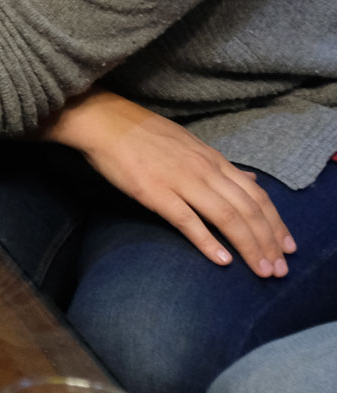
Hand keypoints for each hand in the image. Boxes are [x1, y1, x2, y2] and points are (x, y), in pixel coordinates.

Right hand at [50, 92, 293, 276]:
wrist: (103, 122)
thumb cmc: (144, 134)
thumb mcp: (191, 144)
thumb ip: (221, 165)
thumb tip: (251, 178)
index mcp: (213, 160)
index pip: (256, 195)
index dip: (276, 223)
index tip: (288, 247)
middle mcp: (204, 170)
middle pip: (248, 210)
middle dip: (268, 242)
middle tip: (279, 270)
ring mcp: (180, 181)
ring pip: (227, 217)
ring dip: (249, 246)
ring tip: (261, 270)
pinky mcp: (154, 192)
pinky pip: (187, 220)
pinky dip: (208, 242)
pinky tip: (222, 260)